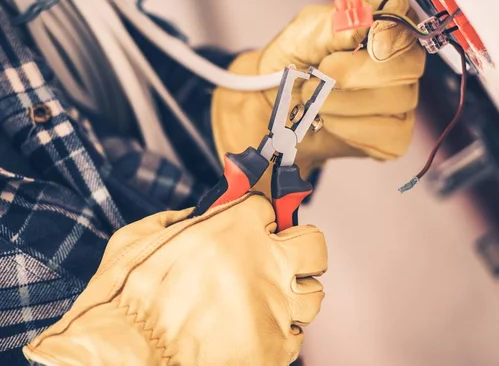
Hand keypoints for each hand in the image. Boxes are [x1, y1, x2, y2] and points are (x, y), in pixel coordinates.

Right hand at [23, 193, 327, 365]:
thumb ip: (172, 220)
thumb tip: (191, 215)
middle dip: (301, 247)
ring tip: (272, 298)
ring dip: (295, 293)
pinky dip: (282, 332)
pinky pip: (297, 336)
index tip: (256, 223)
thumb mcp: (135, 240)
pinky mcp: (275, 348)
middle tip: (284, 254)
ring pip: (313, 294)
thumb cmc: (124, 302)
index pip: (269, 207)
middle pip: (314, 245)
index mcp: (235, 230)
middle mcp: (265, 265)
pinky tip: (261, 330)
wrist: (125, 358)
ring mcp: (275, 308)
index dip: (260, 216)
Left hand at [212, 0, 425, 195]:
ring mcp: (402, 97)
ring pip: (396, 100)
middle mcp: (399, 57)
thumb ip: (333, 27)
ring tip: (316, 100)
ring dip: (342, 103)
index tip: (368, 43)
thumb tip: (362, 27)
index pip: (404, 17)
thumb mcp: (303, 35)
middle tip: (320, 76)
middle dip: (354, 74)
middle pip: (406, 65)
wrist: (274, 105)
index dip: (390, 32)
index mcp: (379, 21)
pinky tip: (332, 122)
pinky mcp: (395, 133)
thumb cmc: (293, 64)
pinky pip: (388, 133)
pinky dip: (350, 129)